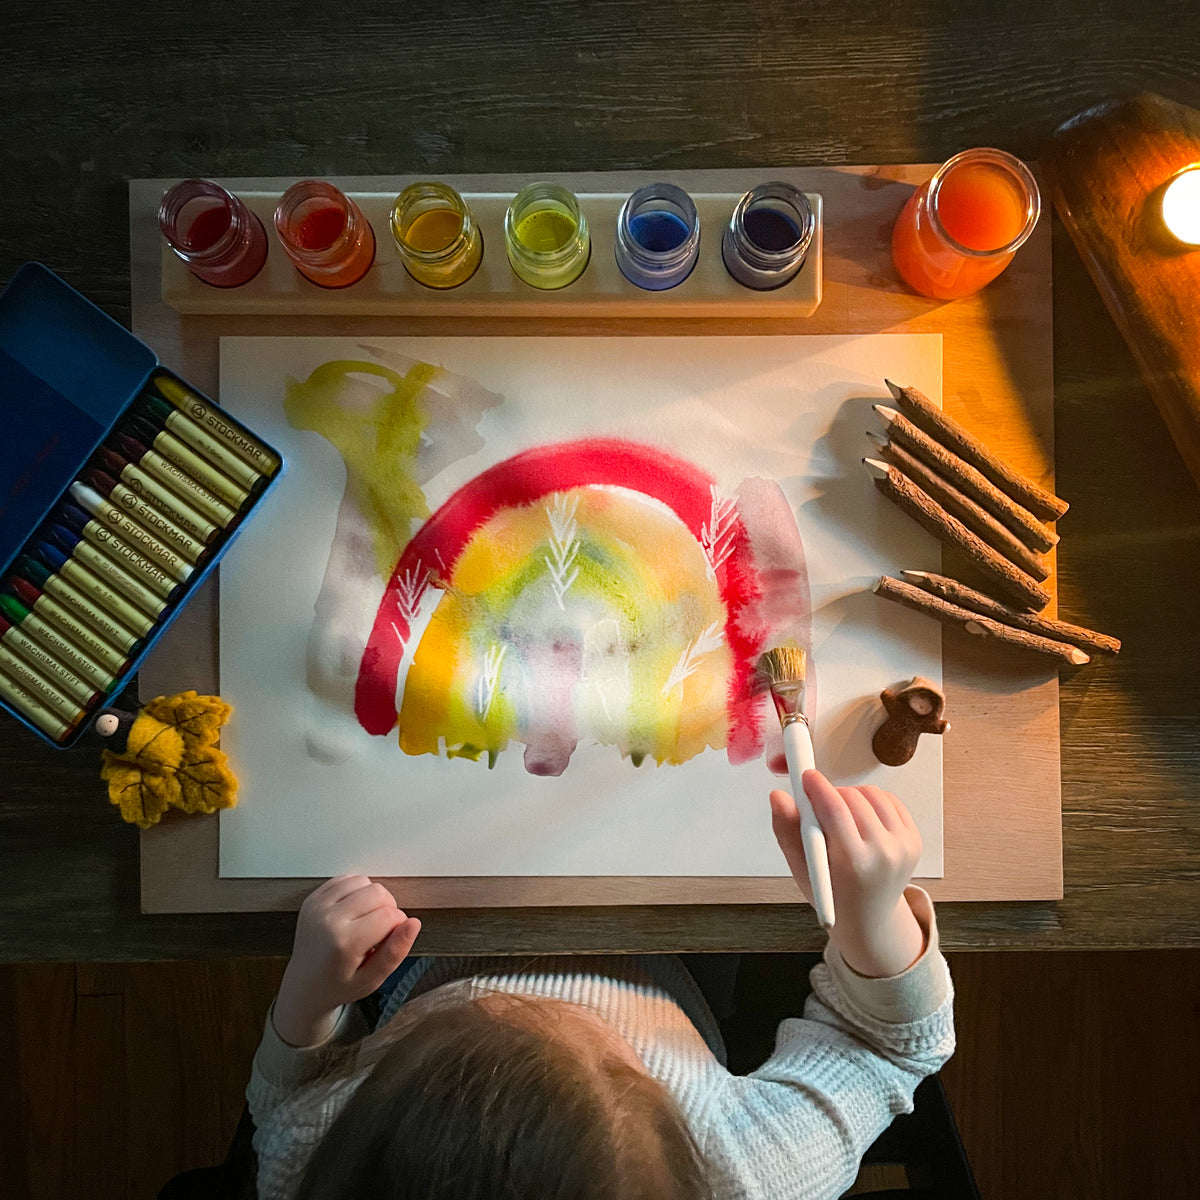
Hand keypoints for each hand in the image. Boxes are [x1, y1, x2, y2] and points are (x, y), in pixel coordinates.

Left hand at [273, 875, 421, 1045]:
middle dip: (388, 909)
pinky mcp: (313, 899)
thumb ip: (396, 951)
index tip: (389, 940)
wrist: (304, 985)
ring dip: (372, 897)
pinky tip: (353, 912)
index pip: (390, 915)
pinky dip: (356, 891)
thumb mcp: (372, 979)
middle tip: (379, 931)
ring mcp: (318, 906)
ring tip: (365, 920)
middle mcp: (328, 919)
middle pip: (378, 892)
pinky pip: (346, 879)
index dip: (399, 925)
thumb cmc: (339, 985)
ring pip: (364, 881)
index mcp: (344, 942)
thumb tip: (414, 923)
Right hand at [770, 770, 925, 978]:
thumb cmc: (831, 894)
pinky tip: (859, 818)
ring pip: (872, 794)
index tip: (806, 776)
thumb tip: (778, 796)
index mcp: (853, 865)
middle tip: (817, 803)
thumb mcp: (801, 869)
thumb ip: (787, 831)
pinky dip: (871, 801)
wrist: (869, 918)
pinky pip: (890, 800)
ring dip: (850, 795)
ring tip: (838, 815)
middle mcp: (884, 855)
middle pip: (853, 798)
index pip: (835, 810)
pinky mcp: (914, 840)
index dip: (818, 787)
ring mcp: (903, 847)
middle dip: (831, 793)